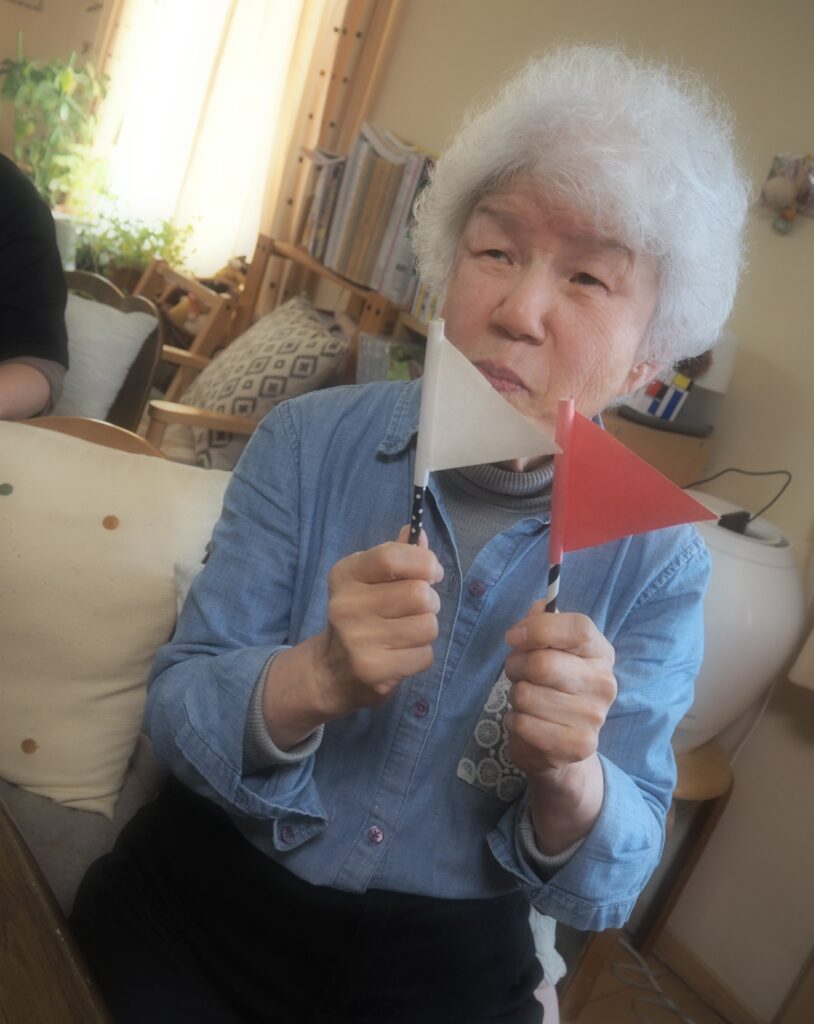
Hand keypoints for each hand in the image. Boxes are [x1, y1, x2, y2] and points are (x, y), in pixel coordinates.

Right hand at [312, 525, 442, 717]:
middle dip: (430, 601)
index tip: (431, 573)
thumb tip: (421, 535)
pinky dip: (421, 655)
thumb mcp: (370, 580)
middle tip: (416, 609)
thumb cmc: (360, 616)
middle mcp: (346, 605)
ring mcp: (358, 640)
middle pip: (419, 594)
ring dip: (426, 629)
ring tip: (406, 632)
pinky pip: (425, 655)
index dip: (424, 562)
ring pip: (428, 625)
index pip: (392, 557)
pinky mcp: (373, 670)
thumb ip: (397, 556)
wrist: (331, 671)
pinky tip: (400, 654)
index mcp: (346, 575)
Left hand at [504, 606, 616, 780]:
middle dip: (516, 666)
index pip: (579, 628)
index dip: (539, 628)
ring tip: (527, 701)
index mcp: (600, 652)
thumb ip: (542, 625)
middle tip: (516, 673)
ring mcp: (594, 717)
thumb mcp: (548, 650)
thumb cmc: (550, 687)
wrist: (561, 745)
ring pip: (527, 695)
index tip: (513, 636)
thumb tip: (539, 607)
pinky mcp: (577, 745)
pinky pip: (523, 723)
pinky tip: (529, 724)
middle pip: (544, 663)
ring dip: (515, 696)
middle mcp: (604, 683)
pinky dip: (515, 722)